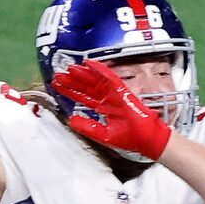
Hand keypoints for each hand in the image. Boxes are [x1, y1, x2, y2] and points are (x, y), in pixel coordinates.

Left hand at [51, 62, 171, 161]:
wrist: (147, 140)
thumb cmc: (131, 138)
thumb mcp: (104, 134)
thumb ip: (87, 127)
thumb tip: (70, 120)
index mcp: (103, 108)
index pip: (83, 97)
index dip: (70, 91)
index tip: (57, 86)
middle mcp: (108, 99)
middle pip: (87, 87)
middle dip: (72, 81)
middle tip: (58, 75)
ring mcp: (115, 93)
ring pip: (96, 80)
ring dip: (82, 74)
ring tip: (69, 69)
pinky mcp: (123, 91)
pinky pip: (110, 77)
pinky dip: (100, 69)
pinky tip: (89, 64)